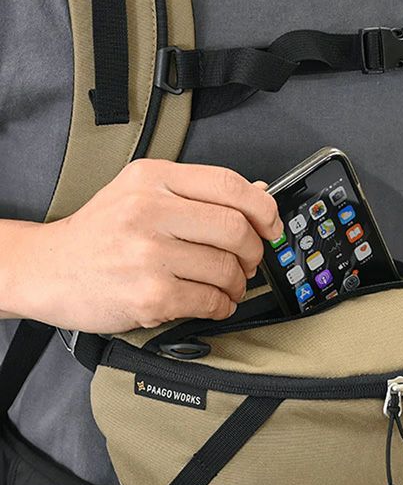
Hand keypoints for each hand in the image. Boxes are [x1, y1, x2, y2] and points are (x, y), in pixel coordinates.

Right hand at [3, 159, 281, 332]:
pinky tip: (214, 302)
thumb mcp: (142, 195)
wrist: (48, 268)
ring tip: (228, 286)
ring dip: (238, 284)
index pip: (229, 185)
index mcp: (153, 179)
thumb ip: (198, 194)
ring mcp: (149, 253)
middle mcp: (151, 210)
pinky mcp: (150, 293)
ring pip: (226, 268)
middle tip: (248, 262)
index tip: (271, 226)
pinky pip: (210, 300)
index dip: (263, 208)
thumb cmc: (99, 233)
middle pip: (235, 228)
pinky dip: (222, 306)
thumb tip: (258, 193)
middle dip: (253, 251)